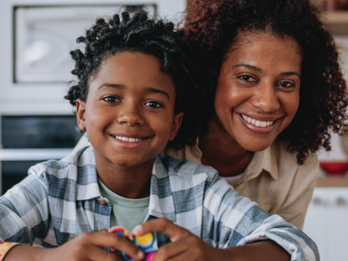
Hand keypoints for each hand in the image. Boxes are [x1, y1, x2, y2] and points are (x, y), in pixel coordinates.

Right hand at [5, 230, 144, 260]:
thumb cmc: (70, 255)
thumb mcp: (85, 244)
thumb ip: (102, 245)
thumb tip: (126, 251)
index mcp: (89, 237)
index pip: (114, 239)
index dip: (130, 247)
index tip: (140, 255)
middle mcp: (83, 246)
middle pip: (112, 258)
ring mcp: (78, 260)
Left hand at [132, 218, 231, 260]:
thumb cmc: (198, 254)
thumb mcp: (186, 244)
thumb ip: (170, 249)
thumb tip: (146, 257)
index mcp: (184, 234)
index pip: (165, 224)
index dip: (149, 226)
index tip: (134, 231)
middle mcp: (191, 242)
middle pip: (164, 252)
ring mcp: (197, 255)